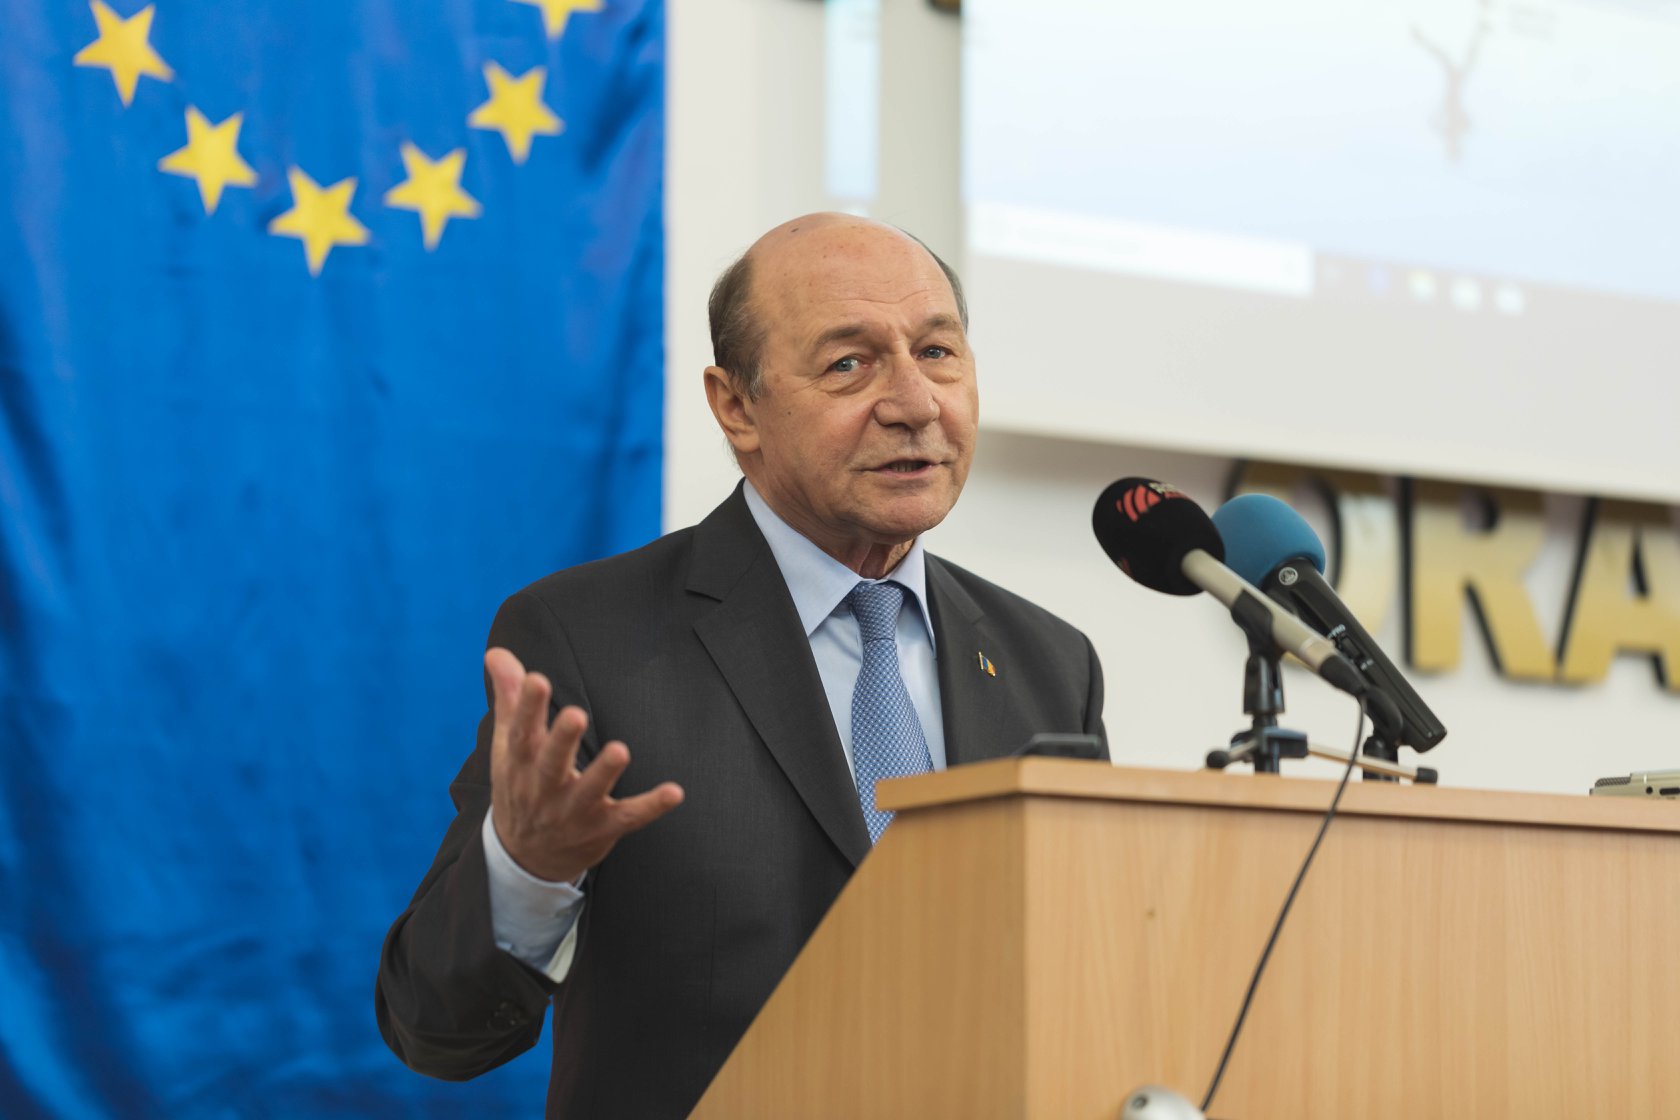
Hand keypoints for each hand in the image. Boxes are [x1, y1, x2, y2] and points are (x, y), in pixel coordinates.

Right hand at [485, 647, 683, 883]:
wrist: (526, 858)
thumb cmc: (521, 787)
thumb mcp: (509, 747)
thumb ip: (510, 697)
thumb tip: (497, 651)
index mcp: (520, 765)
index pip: (521, 734)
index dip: (528, 707)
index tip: (536, 678)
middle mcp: (544, 790)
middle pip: (551, 764)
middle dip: (562, 741)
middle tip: (576, 714)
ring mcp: (574, 811)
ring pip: (589, 792)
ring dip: (604, 773)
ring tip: (620, 750)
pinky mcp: (602, 827)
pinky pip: (629, 817)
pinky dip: (651, 806)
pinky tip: (674, 792)